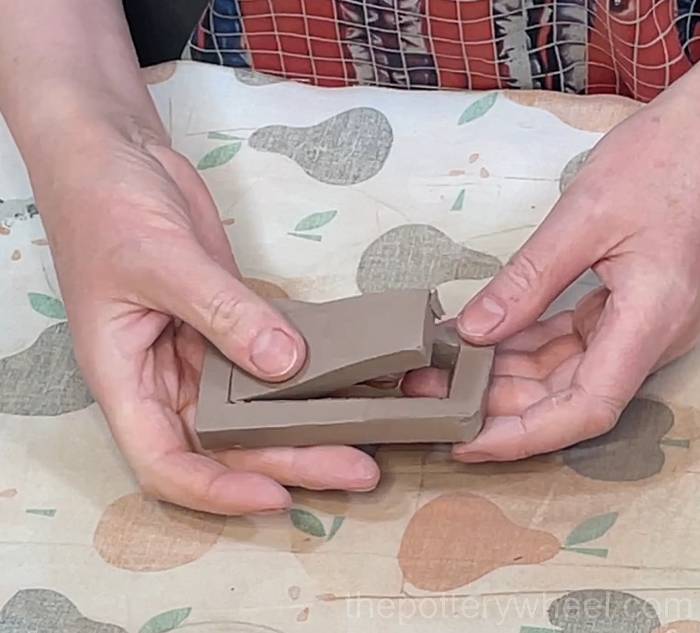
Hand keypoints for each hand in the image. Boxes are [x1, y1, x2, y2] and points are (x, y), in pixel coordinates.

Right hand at [37, 134, 378, 513]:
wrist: (119, 158)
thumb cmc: (106, 207)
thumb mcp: (160, 260)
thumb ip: (222, 312)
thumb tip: (286, 365)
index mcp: (126, 379)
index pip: (165, 462)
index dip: (217, 490)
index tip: (275, 497)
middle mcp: (166, 378)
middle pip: (227, 444)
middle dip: (290, 462)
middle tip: (357, 470)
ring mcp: (203, 351)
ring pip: (256, 410)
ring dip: (307, 427)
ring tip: (368, 439)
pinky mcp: (233, 324)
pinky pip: (272, 362)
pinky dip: (308, 378)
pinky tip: (351, 384)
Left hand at [405, 77, 699, 461]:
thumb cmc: (663, 162)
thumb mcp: (585, 217)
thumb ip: (528, 280)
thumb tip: (474, 332)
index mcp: (650, 320)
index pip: (586, 409)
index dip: (524, 436)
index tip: (469, 443)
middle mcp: (645, 335)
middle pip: (565, 397)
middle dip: (497, 405)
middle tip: (436, 398)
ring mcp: (634, 324)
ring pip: (562, 372)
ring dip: (504, 375)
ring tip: (446, 372)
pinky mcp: (620, 308)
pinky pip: (565, 341)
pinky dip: (521, 344)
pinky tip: (479, 340)